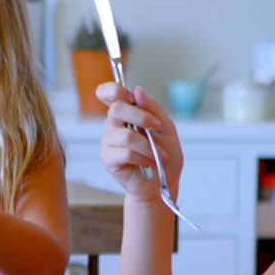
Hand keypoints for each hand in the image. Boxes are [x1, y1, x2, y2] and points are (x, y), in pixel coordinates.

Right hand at [96, 83, 182, 204]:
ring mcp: (108, 142)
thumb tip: (136, 91)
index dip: (113, 89)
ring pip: (125, 135)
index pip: (108, 93)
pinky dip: (143, 157)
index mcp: (125, 114)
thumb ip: (152, 108)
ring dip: (148, 145)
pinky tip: (149, 163)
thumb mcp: (166, 128)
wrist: (163, 184)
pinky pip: (125, 153)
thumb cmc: (164, 157)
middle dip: (141, 117)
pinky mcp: (108, 159)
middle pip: (116, 108)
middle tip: (156, 128)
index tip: (131, 97)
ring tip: (159, 155)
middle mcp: (113, 125)